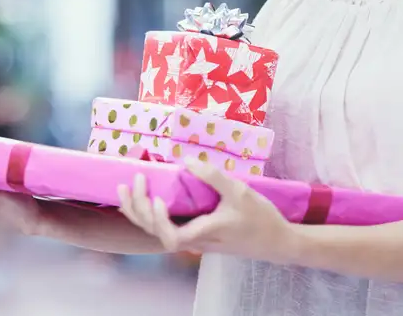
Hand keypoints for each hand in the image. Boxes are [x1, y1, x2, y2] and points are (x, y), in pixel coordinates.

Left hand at [117, 158, 293, 261]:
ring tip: (126, 189)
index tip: (157, 198)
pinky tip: (144, 199)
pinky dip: (150, 215)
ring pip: (158, 233)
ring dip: (139, 213)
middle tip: (134, 180)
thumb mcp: (240, 191)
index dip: (158, 221)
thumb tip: (187, 160)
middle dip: (139, 209)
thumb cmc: (260, 217)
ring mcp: (195, 240)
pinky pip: (167, 228)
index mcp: (206, 232)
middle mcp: (196, 241)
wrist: (276, 241)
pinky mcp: (197, 235)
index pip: (171, 237)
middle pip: (157, 234)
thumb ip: (213, 176)